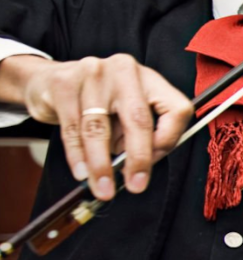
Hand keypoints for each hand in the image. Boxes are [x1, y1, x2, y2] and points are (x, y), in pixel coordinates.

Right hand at [7, 54, 191, 199]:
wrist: (49, 82)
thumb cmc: (97, 103)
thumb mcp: (125, 114)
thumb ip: (138, 135)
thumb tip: (140, 168)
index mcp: (150, 79)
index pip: (175, 110)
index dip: (168, 141)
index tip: (155, 164)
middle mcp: (125, 71)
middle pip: (139, 119)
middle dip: (138, 158)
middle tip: (136, 186)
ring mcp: (93, 73)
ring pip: (100, 128)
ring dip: (102, 165)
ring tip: (103, 188)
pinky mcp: (64, 83)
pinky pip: (72, 128)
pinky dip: (78, 156)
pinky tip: (82, 172)